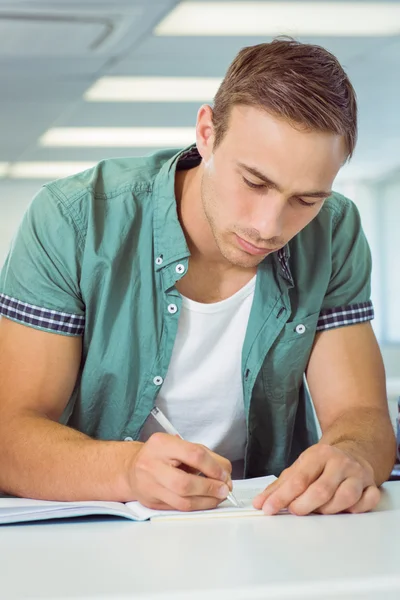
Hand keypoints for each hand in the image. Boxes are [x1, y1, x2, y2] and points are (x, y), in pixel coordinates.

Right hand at [130, 432, 231, 510]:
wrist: (132, 468)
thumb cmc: (161, 455)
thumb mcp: (181, 446)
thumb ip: (205, 456)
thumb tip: (225, 474)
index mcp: (161, 444)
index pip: (194, 455)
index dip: (214, 467)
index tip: (224, 474)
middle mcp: (152, 465)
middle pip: (185, 483)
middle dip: (210, 488)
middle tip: (224, 489)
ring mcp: (149, 486)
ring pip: (182, 501)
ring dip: (206, 501)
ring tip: (218, 497)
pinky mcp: (152, 503)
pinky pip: (179, 509)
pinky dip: (197, 506)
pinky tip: (206, 501)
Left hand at [253, 442, 379, 515]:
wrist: (353, 450)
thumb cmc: (322, 464)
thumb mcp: (299, 467)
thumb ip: (279, 486)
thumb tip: (259, 503)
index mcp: (318, 455)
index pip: (298, 479)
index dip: (282, 496)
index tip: (269, 509)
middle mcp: (339, 463)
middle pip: (321, 490)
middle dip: (304, 506)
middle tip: (294, 511)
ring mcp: (357, 474)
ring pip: (345, 497)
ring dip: (328, 510)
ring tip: (318, 510)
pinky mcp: (371, 485)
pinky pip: (368, 501)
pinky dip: (356, 509)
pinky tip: (345, 509)